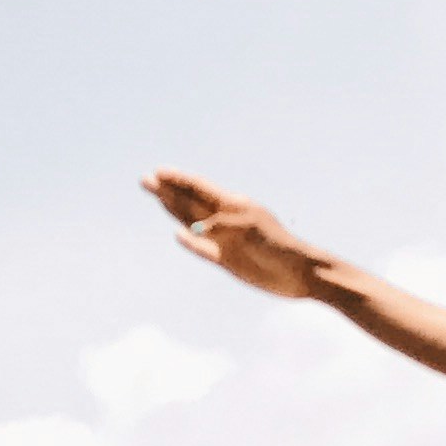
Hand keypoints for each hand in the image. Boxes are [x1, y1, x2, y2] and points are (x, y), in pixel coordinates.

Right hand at [142, 168, 324, 301]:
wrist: (300, 273)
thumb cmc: (278, 245)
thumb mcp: (249, 228)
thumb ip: (220, 224)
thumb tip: (190, 229)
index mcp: (233, 205)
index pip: (199, 189)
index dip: (179, 180)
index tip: (158, 172)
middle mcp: (225, 220)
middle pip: (191, 202)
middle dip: (168, 191)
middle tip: (145, 179)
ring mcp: (225, 240)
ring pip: (192, 222)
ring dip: (173, 209)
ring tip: (156, 196)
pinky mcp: (227, 261)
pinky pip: (203, 250)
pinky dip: (190, 242)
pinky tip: (177, 235)